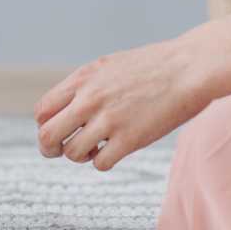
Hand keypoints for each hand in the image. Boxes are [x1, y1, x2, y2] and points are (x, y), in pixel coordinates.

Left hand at [34, 39, 207, 170]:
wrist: (187, 68)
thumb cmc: (152, 66)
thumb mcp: (108, 66)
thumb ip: (85, 86)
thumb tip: (67, 108)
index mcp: (82, 79)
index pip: (42, 111)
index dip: (45, 125)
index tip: (57, 131)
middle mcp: (90, 99)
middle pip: (48, 136)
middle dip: (50, 149)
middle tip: (62, 150)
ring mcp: (109, 120)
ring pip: (72, 153)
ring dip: (81, 156)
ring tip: (95, 148)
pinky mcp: (130, 139)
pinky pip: (101, 163)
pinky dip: (103, 162)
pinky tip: (114, 151)